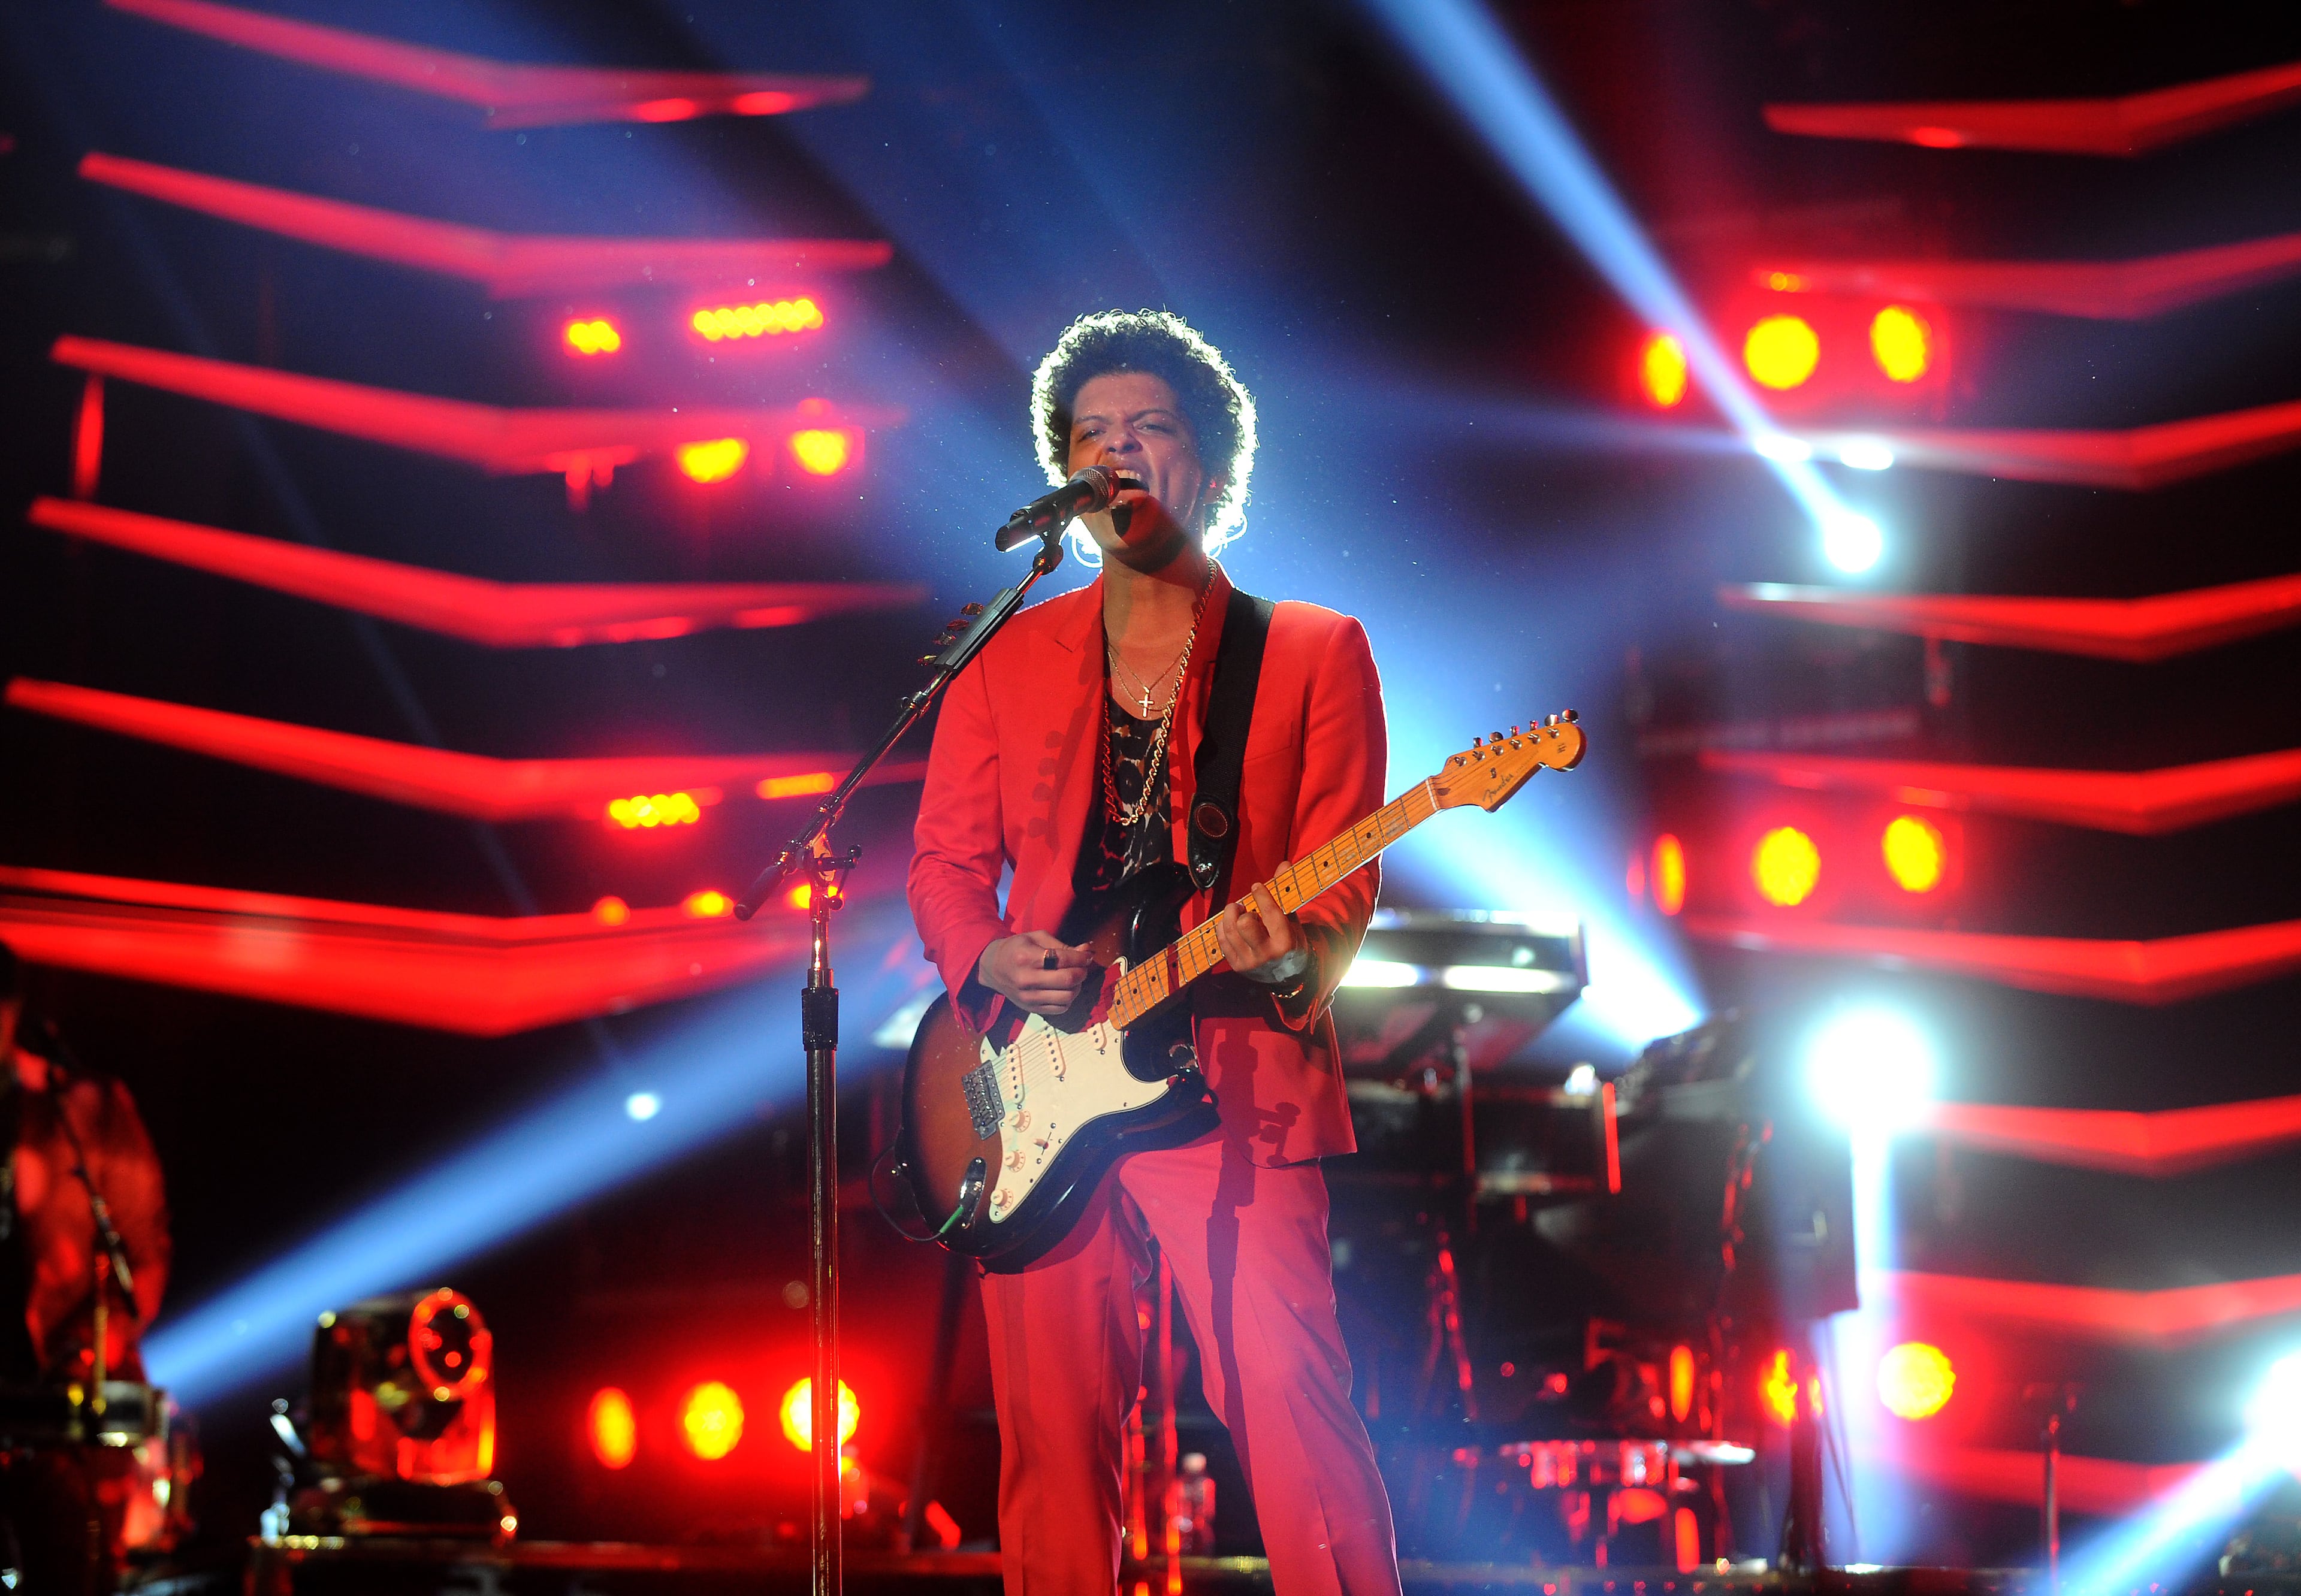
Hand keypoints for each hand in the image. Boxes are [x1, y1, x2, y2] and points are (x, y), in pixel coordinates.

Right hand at [977, 932, 1095, 1015]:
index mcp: (1027, 957)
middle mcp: (1027, 979)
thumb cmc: (1016, 949)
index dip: (1081, 957)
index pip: (1063, 959)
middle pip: (1067, 979)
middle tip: (1082, 967)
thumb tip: (1087, 950)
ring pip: (1067, 997)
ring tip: (1074, 978)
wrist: (992, 968)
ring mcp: (1028, 997)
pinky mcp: (1031, 1008)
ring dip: (1077, 987)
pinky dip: (1068, 999)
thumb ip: (1062, 945)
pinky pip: (1060, 1008)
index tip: (1086, 955)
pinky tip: (1064, 989)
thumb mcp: (1036, 938)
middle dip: (1082, 972)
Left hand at [1214, 883, 1311, 984]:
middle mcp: (1266, 954)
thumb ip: (1286, 894)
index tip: (1256, 887)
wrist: (1287, 976)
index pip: (1270, 913)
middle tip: (1245, 907)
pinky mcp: (1236, 966)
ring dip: (1231, 916)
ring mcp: (1250, 962)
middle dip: (1242, 910)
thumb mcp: (1293, 921)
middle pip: (1245, 923)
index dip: (1261, 895)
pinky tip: (1232, 924)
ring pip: (1230, 930)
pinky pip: (1222, 939)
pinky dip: (1224, 927)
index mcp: (1285, 942)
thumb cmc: (1290, 943)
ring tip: (1238, 913)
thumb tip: (1283, 864)